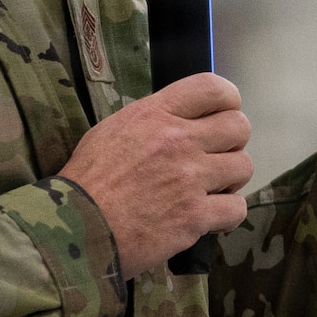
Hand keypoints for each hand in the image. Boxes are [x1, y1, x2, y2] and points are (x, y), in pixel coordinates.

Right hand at [60, 72, 253, 277]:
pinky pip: (237, 208)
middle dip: (231, 143)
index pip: (213, 88)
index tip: (222, 115)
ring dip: (231, 180)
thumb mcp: (112, 130)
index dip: (228, 101)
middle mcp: (178, 140)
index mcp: (155, 114)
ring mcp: (189, 178)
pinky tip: (208, 217)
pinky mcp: (195, 216)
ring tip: (210, 190)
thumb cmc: (87, 181)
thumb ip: (152, 120)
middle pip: (239, 126)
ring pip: (243, 167)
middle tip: (214, 159)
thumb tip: (180, 120)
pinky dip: (227, 214)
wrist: (74, 228)